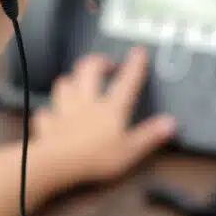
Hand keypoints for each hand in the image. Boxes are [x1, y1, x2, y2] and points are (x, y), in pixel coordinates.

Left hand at [31, 46, 176, 184]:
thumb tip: (170, 123)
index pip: (126, 81)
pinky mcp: (47, 124)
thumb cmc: (95, 157)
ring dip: (71, 79)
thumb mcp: (130, 151)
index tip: (138, 52)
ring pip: (64, 84)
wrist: (58, 163)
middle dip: (97, 61)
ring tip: (76, 81)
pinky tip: (51, 113)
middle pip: (88, 70)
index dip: (135, 65)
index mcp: (110, 108)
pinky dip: (49, 111)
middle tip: (105, 63)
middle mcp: (86, 103)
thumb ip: (150, 135)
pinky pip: (46, 112)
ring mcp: (64, 110)